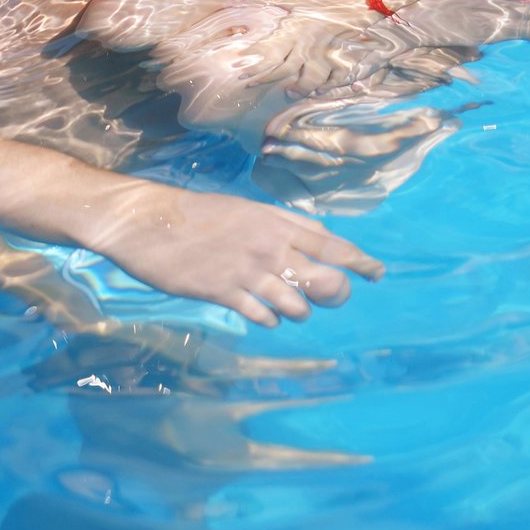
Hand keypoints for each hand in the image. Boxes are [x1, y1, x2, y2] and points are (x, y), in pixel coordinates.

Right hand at [87, 182, 382, 328]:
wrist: (152, 222)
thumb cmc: (200, 214)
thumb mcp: (248, 210)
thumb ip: (282, 224)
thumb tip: (314, 237)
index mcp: (276, 222)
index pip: (331, 244)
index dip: (358, 261)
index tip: (377, 273)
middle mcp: (270, 246)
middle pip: (325, 278)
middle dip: (335, 293)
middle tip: (330, 298)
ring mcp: (248, 271)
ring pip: (298, 303)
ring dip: (300, 310)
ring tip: (291, 308)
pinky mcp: (225, 293)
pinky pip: (263, 315)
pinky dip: (270, 319)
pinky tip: (265, 316)